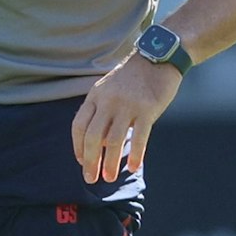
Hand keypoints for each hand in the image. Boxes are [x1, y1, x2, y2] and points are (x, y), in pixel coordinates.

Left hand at [70, 54, 184, 183]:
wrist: (158, 57)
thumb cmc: (133, 77)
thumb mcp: (109, 88)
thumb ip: (101, 111)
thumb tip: (98, 143)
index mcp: (95, 96)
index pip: (79, 125)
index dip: (77, 146)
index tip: (80, 161)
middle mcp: (108, 101)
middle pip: (92, 137)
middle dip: (89, 161)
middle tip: (90, 178)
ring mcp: (127, 105)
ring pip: (113, 141)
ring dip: (110, 163)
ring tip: (109, 178)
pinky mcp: (147, 109)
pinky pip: (139, 138)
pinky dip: (135, 155)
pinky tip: (134, 167)